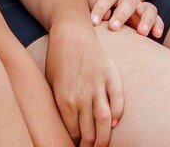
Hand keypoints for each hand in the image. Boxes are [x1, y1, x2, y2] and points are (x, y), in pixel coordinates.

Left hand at [44, 20, 123, 146]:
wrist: (71, 33)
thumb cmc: (58, 60)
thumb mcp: (51, 84)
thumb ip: (59, 105)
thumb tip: (66, 127)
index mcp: (64, 99)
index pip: (73, 132)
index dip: (76, 142)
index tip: (78, 146)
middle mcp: (82, 95)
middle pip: (90, 131)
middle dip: (90, 145)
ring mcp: (98, 85)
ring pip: (105, 121)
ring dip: (105, 138)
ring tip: (102, 145)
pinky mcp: (111, 76)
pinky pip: (118, 101)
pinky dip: (118, 115)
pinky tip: (114, 123)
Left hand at [84, 0, 161, 38]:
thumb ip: (93, 3)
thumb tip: (105, 17)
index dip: (100, 9)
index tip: (93, 22)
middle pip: (128, 2)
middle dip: (121, 15)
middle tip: (113, 28)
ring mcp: (138, 4)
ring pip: (147, 8)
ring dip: (146, 20)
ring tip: (142, 32)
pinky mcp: (145, 15)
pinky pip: (156, 18)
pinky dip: (158, 25)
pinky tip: (157, 35)